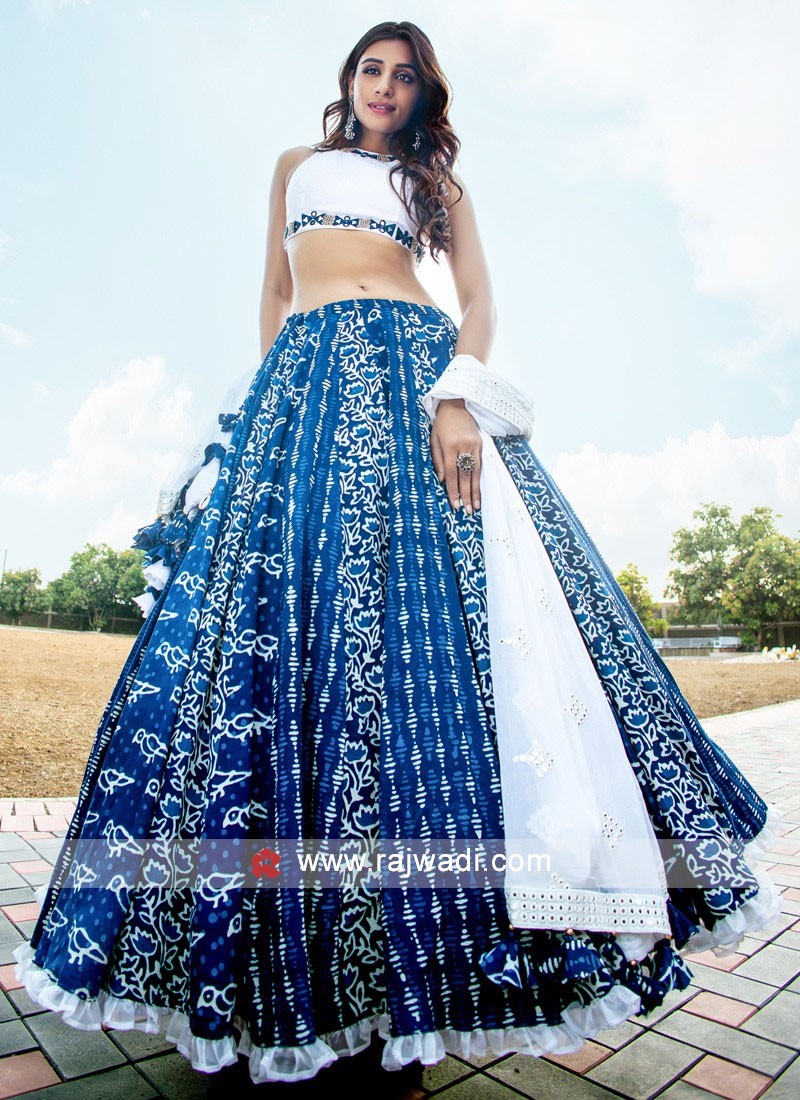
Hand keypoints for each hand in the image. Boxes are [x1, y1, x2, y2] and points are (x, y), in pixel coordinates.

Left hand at [429, 398, 481, 513]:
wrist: (456, 405)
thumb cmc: (441, 424)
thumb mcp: (434, 440)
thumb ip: (438, 460)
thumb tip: (443, 480)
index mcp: (450, 446)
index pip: (452, 473)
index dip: (454, 490)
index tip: (455, 504)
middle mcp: (464, 446)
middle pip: (466, 475)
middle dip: (466, 495)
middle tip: (468, 510)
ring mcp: (474, 445)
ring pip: (476, 472)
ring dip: (476, 490)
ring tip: (476, 505)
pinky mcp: (481, 444)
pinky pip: (480, 465)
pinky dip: (479, 479)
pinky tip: (479, 489)